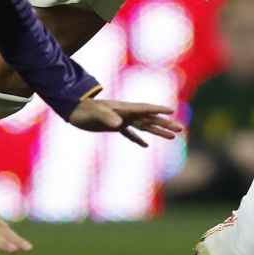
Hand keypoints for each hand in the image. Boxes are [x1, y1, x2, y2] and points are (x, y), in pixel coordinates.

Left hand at [67, 98, 184, 146]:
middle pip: (150, 119)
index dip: (158, 111)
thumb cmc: (85, 110)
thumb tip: (119, 125)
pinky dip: (138, 138)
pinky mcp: (114, 126)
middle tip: (180, 129)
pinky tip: (145, 145)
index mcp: (124, 108)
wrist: (73, 109)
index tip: (172, 112)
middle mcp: (126, 113)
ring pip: (144, 126)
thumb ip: (108, 118)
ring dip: (158, 131)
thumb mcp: (97, 114)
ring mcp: (121, 119)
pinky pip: (130, 133)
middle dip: (165, 124)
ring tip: (173, 137)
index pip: (145, 109)